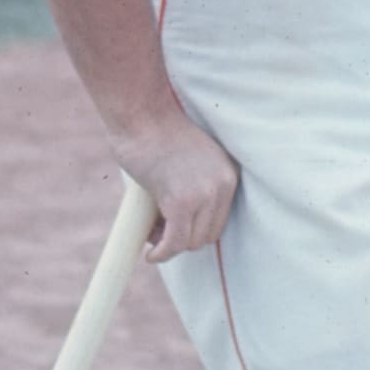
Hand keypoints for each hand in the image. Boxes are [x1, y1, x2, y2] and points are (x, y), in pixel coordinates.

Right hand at [114, 110, 239, 263]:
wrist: (142, 114)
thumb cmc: (156, 131)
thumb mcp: (188, 159)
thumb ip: (193, 186)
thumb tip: (175, 223)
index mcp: (227, 173)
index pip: (219, 220)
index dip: (194, 229)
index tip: (172, 225)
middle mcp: (222, 185)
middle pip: (208, 234)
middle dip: (182, 238)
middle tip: (158, 228)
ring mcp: (203, 195)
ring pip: (191, 242)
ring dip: (169, 245)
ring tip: (151, 232)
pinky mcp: (180, 203)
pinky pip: (175, 243)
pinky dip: (162, 254)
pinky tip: (151, 255)